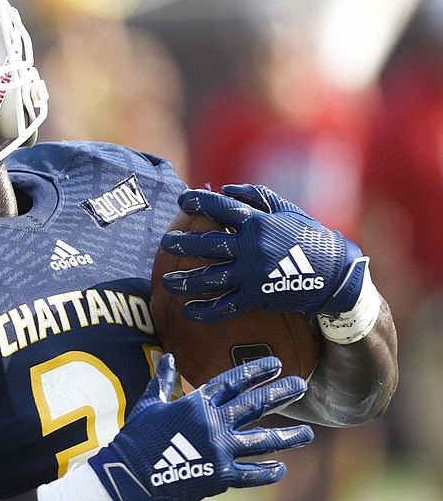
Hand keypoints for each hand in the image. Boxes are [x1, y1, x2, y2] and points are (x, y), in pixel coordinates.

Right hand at [88, 354, 312, 500]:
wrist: (131, 476)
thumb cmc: (136, 438)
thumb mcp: (149, 404)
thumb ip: (163, 381)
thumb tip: (169, 357)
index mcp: (196, 403)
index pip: (232, 381)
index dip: (255, 371)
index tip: (275, 364)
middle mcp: (213, 423)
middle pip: (254, 404)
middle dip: (279, 393)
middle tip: (300, 385)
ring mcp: (220, 449)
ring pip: (262, 440)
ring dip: (287, 436)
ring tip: (307, 434)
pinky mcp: (220, 475)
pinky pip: (251, 473)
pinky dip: (267, 472)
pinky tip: (281, 469)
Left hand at [160, 184, 368, 321]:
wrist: (336, 276)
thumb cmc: (310, 239)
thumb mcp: (287, 211)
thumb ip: (256, 197)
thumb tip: (224, 189)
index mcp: (258, 223)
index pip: (220, 208)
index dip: (198, 202)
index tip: (181, 200)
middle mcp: (252, 247)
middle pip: (207, 244)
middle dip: (182, 243)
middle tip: (166, 242)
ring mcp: (253, 274)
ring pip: (210, 277)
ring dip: (185, 280)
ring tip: (166, 280)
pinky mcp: (257, 297)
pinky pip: (225, 306)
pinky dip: (205, 310)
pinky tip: (188, 311)